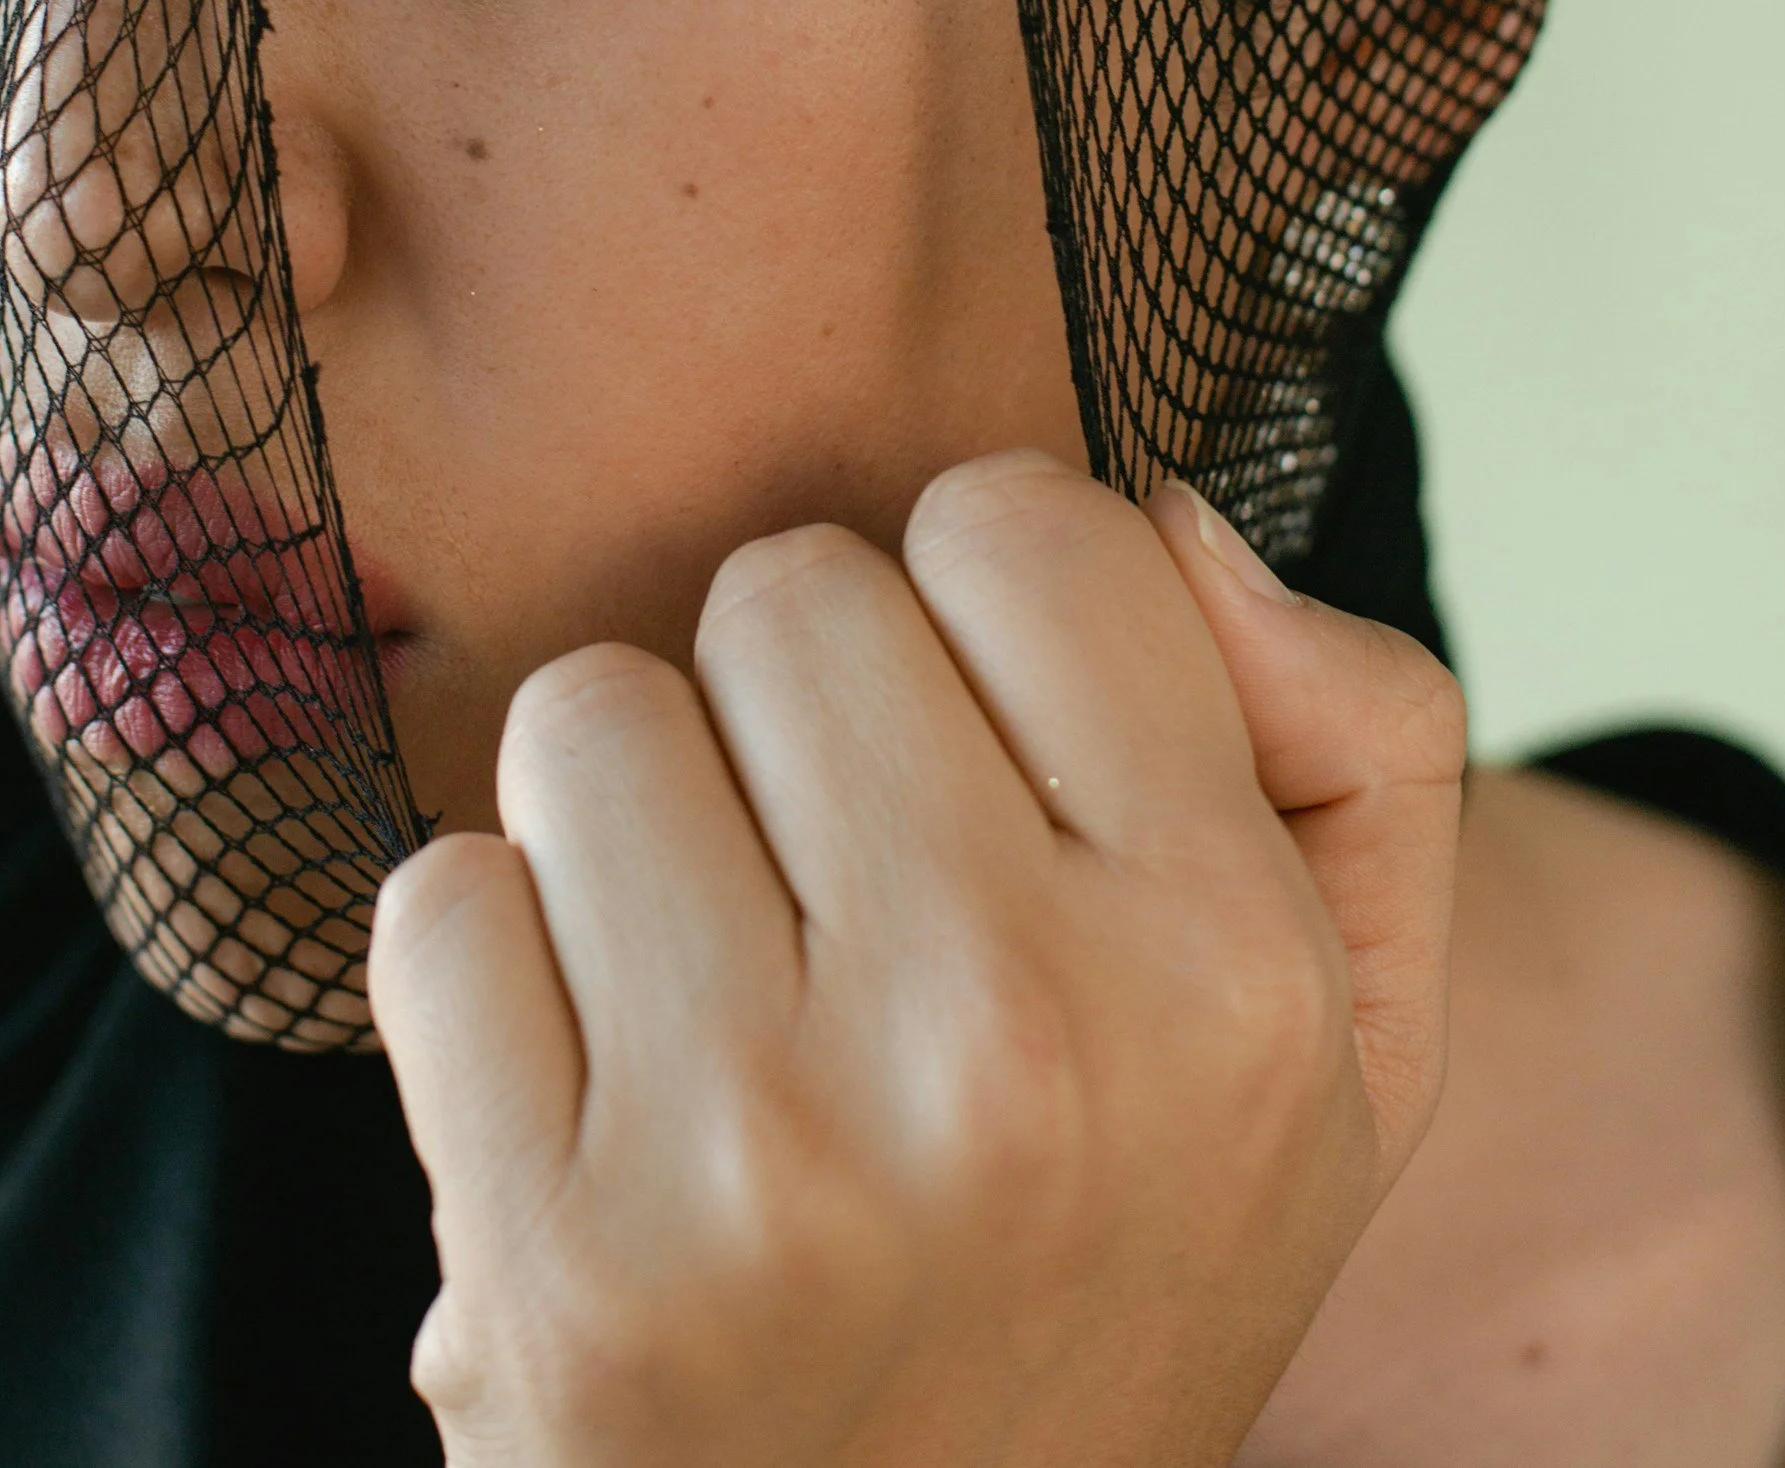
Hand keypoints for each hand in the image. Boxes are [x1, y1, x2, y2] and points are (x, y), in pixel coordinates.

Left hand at [368, 452, 1466, 1467]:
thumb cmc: (1113, 1274)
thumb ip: (1347, 734)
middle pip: (788, 590)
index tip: (990, 759)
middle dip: (796, 713)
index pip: (1017, 519)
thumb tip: (1171, 509)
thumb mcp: (1346, 1038)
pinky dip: (494, 981)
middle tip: (844, 900)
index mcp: (1227, 966)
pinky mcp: (559, 1271)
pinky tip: (598, 1109)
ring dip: (630, 828)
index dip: (985, 614)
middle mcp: (1012, 1047)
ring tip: (718, 996)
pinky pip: (437, 901)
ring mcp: (769, 1162)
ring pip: (590, 714)